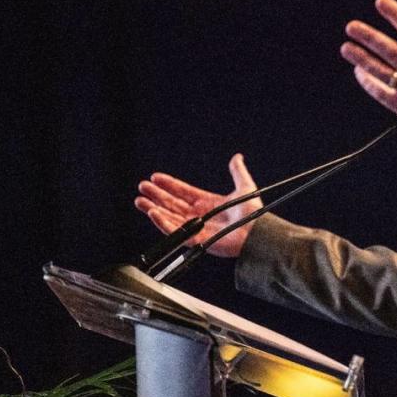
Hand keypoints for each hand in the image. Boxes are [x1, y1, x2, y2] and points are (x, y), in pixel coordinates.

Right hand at [134, 153, 262, 257]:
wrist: (256, 232)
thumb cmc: (253, 213)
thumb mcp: (244, 187)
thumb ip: (238, 172)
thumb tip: (237, 156)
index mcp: (207, 202)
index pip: (183, 191)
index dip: (169, 184)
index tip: (155, 177)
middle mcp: (199, 215)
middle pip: (172, 203)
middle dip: (156, 195)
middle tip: (142, 187)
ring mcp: (196, 227)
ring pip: (169, 216)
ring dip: (154, 208)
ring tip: (140, 200)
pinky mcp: (195, 239)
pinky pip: (175, 231)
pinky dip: (162, 223)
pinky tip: (153, 213)